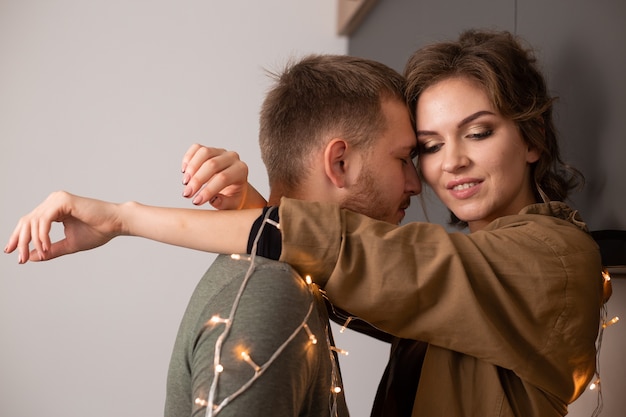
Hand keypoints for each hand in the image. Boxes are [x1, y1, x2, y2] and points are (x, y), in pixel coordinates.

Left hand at [4, 191, 121, 262]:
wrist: (116, 224)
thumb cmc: (98, 231)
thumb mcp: (69, 244)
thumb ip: (50, 250)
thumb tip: (29, 257)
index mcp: (54, 209)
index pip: (29, 222)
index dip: (19, 238)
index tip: (12, 253)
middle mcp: (53, 201)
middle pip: (27, 221)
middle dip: (21, 241)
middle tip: (20, 259)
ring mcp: (57, 199)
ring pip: (33, 221)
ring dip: (32, 241)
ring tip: (38, 255)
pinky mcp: (62, 201)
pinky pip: (44, 220)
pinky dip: (43, 235)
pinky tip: (46, 247)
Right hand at [180, 144, 266, 208]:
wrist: (233, 187)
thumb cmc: (233, 197)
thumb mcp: (232, 205)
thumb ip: (224, 203)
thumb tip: (213, 199)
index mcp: (241, 170)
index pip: (223, 178)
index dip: (208, 190)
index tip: (196, 201)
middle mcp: (232, 158)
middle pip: (212, 164)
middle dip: (197, 180)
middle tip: (187, 194)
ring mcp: (220, 151)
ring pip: (204, 152)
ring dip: (192, 168)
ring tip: (185, 183)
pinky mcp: (210, 149)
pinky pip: (196, 148)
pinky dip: (188, 158)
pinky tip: (185, 171)